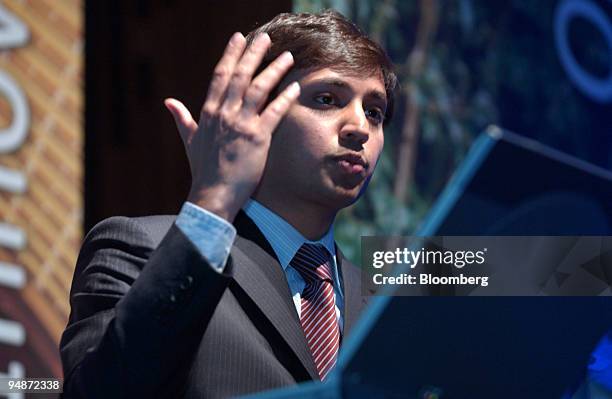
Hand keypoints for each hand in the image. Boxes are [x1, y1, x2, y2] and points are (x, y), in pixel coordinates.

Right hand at [164, 32, 299, 221]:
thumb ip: (182, 119)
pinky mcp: (257, 138)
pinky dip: (285, 98)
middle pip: (240, 76)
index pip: (220, 75)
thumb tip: (168, 102)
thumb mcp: (190, 141)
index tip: (238, 38)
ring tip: (286, 56)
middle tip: (266, 38)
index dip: (230, 54)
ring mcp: (240, 124)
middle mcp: (224, 113)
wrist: (212, 195)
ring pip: (258, 89)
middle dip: (253, 53)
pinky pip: (274, 112)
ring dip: (274, 70)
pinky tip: (295, 87)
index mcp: (208, 112)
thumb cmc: (203, 170)